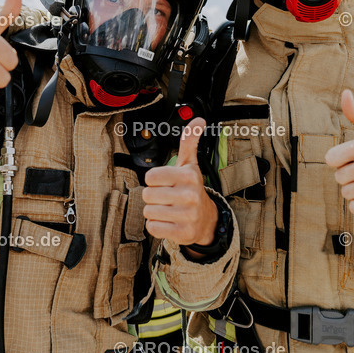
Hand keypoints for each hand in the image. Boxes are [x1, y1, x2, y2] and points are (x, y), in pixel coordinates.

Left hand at [143, 118, 217, 248]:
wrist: (206, 219)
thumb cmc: (192, 189)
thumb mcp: (189, 165)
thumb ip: (189, 142)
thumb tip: (198, 119)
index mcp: (189, 176)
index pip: (150, 176)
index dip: (154, 180)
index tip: (165, 183)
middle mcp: (190, 195)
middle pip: (147, 195)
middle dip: (153, 197)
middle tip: (167, 198)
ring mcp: (188, 216)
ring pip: (149, 212)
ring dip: (154, 211)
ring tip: (168, 209)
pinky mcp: (183, 233)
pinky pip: (153, 228)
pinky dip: (157, 226)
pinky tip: (169, 222)